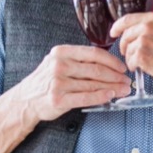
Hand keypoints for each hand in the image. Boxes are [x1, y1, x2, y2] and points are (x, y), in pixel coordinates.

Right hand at [15, 44, 131, 120]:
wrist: (26, 100)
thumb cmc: (46, 81)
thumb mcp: (59, 63)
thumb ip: (80, 61)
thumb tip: (109, 65)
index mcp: (62, 52)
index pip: (94, 53)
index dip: (112, 61)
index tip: (122, 67)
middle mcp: (59, 65)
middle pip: (96, 69)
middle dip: (116, 76)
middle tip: (127, 81)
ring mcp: (58, 82)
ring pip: (93, 84)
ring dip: (113, 88)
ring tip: (124, 90)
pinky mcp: (59, 99)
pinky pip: (86, 97)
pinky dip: (101, 97)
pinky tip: (111, 96)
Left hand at [112, 12, 152, 86]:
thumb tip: (143, 32)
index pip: (127, 19)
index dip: (118, 26)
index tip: (114, 32)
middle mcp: (147, 27)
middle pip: (125, 36)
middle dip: (125, 46)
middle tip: (130, 54)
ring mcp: (143, 40)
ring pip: (127, 49)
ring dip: (131, 58)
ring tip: (142, 63)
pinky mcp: (140, 54)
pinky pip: (130, 61)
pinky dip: (134, 66)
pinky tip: (143, 68)